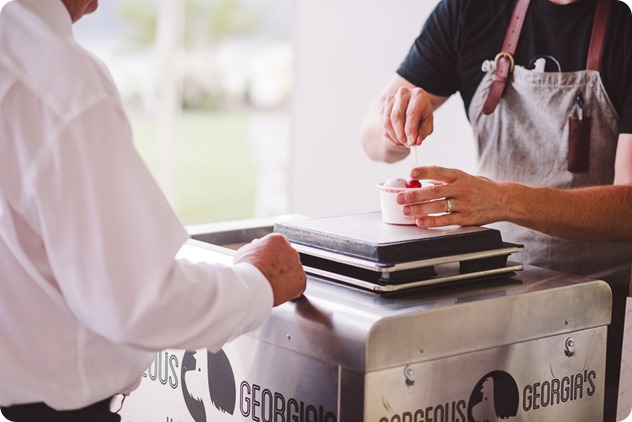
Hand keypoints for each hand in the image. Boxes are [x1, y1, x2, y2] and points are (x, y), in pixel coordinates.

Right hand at [234, 233, 305, 305]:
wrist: (250, 285)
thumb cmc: (245, 269)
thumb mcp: (246, 251)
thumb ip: (255, 248)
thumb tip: (256, 245)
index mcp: (278, 240)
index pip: (280, 247)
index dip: (273, 257)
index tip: (268, 264)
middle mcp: (291, 250)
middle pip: (288, 259)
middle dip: (280, 267)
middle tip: (269, 276)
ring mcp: (297, 266)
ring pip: (293, 273)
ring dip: (285, 278)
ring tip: (271, 285)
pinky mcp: (301, 281)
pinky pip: (297, 286)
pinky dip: (290, 290)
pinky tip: (278, 291)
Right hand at [381, 87, 433, 146]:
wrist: (411, 107)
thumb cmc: (421, 116)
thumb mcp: (427, 123)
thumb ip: (423, 132)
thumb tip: (416, 142)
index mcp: (418, 95)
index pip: (411, 112)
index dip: (410, 129)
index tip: (411, 142)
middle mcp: (403, 93)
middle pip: (397, 115)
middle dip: (400, 133)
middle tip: (405, 144)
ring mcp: (391, 99)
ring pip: (387, 121)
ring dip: (394, 135)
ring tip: (402, 142)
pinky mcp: (384, 106)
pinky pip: (383, 124)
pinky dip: (389, 134)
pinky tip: (397, 138)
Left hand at [395, 166, 510, 227]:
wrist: (503, 200)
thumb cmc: (480, 188)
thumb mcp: (463, 178)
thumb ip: (444, 180)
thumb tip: (422, 182)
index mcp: (458, 176)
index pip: (439, 172)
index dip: (425, 172)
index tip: (412, 173)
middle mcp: (460, 189)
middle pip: (434, 192)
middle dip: (415, 195)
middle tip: (400, 198)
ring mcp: (463, 204)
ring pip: (438, 207)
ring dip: (419, 209)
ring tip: (406, 210)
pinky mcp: (466, 218)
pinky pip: (446, 220)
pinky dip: (432, 221)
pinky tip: (421, 222)